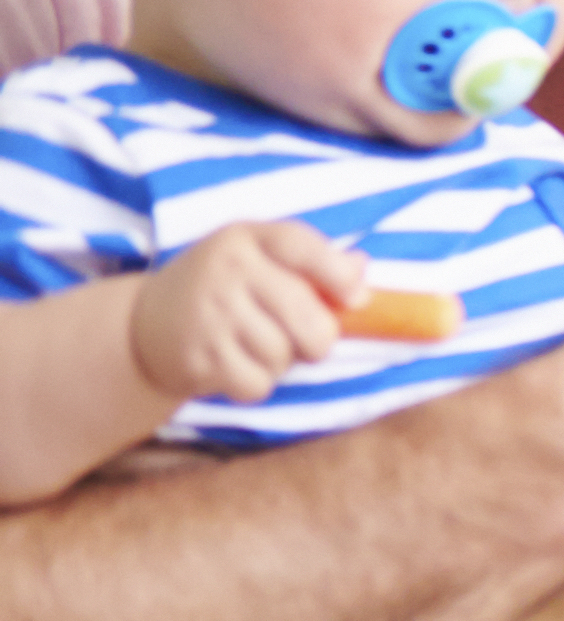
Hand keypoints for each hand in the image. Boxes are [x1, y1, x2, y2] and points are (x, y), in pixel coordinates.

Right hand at [133, 221, 367, 403]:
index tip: (356, 299)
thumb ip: (312, 260)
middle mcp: (226, 270)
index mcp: (246, 238)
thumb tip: (362, 268)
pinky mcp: (198, 356)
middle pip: (306, 316)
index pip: (300, 246)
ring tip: (255, 345)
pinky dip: (256, 382)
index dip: (337, 274)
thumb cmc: (223, 287)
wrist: (143, 322)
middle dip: (319, 337)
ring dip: (282, 361)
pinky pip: (257, 383)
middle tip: (305, 338)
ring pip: (283, 354)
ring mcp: (209, 313)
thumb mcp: (259, 258)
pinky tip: (235, 364)